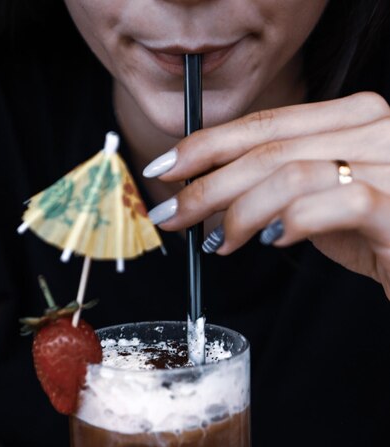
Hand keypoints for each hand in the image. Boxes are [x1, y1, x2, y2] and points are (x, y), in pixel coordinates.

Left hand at [148, 92, 389, 297]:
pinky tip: (271, 241)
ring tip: (218, 242)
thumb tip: (208, 191)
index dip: (207, 144)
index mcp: (351, 117)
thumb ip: (275, 183)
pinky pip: (332, 204)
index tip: (167, 167)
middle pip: (268, 149)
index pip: (265, 123)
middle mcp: (372, 130)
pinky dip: (290, 222)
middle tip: (173, 214)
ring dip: (239, 211)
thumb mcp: (319, 196)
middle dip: (207, 184)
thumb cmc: (376, 229)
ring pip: (290, 174)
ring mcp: (388, 164)